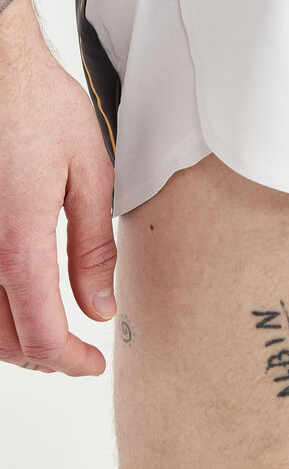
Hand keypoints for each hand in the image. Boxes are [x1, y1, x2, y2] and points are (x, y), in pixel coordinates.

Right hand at [0, 33, 116, 375]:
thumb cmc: (38, 105)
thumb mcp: (90, 171)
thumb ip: (93, 246)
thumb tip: (99, 304)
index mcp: (19, 239)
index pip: (40, 334)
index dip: (68, 361)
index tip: (91, 363)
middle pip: (3, 339)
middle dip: (43, 356)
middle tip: (77, 353)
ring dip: (14, 338)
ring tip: (52, 331)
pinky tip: (16, 297)